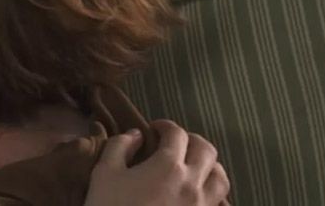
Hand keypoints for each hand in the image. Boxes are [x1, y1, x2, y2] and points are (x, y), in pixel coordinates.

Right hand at [84, 120, 229, 205]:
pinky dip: (214, 194)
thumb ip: (120, 146)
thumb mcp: (105, 172)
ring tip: (193, 167)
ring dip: (208, 166)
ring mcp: (202, 205)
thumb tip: (136, 135)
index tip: (154, 129)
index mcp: (168, 166)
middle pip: (207, 150)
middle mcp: (192, 183)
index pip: (176, 134)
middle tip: (174, 143)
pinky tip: (199, 194)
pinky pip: (220, 204)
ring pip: (220, 177)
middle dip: (191, 140)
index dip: (165, 126)